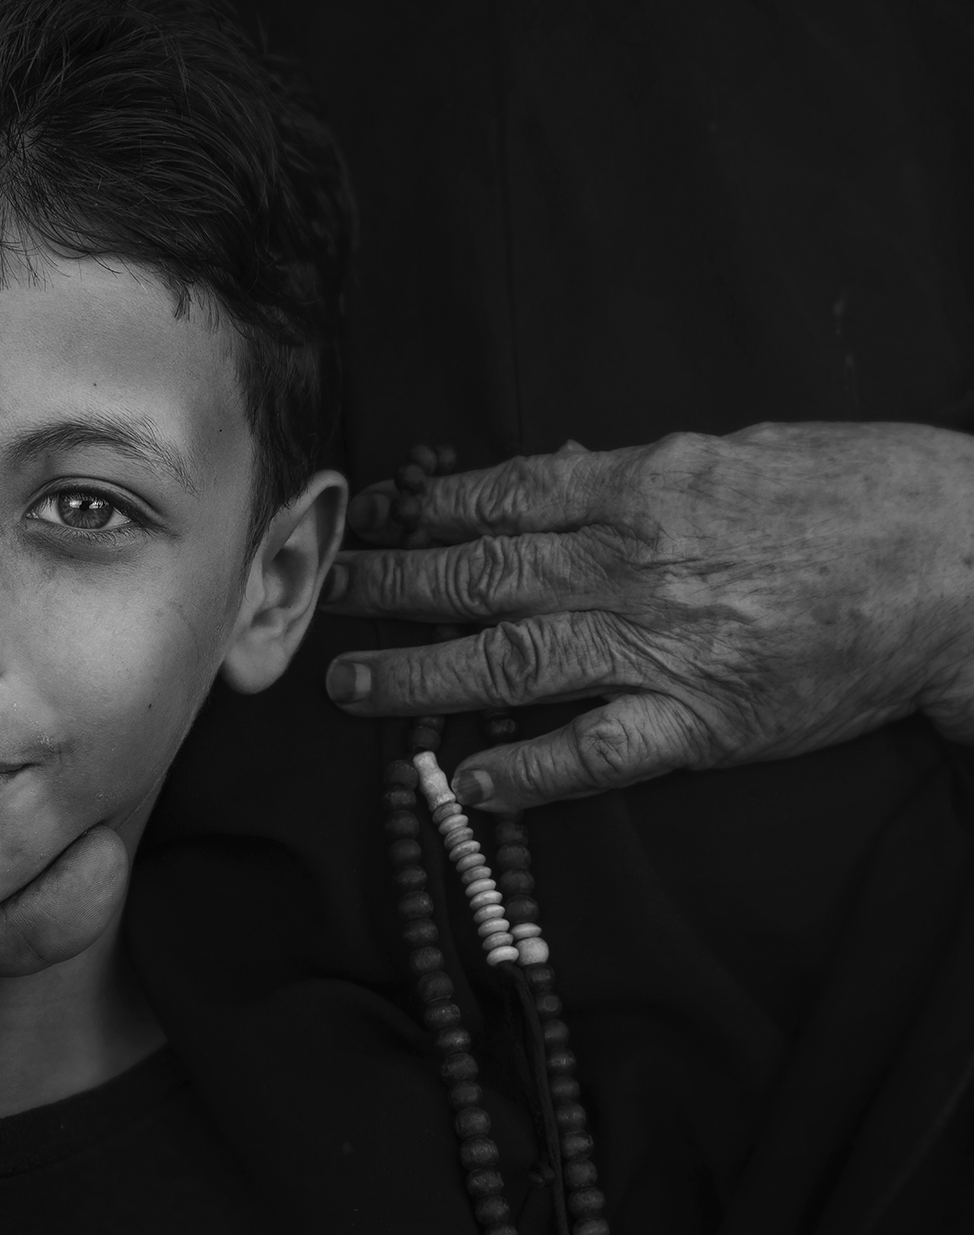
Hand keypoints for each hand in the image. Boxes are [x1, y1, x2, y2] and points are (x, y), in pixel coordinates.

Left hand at [321, 423, 973, 808]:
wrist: (961, 564)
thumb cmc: (862, 492)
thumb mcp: (742, 450)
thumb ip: (642, 470)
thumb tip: (559, 466)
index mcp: (643, 484)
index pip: (501, 494)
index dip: (421, 510)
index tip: (369, 518)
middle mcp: (631, 561)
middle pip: (479, 574)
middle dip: (390, 586)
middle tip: (323, 595)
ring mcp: (659, 644)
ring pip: (510, 659)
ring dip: (419, 674)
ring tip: (351, 687)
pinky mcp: (700, 719)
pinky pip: (594, 752)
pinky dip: (525, 769)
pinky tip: (465, 783)